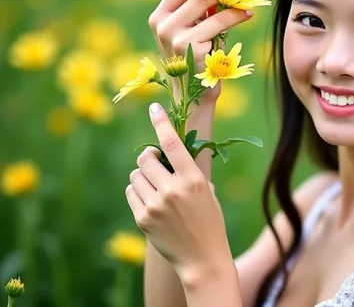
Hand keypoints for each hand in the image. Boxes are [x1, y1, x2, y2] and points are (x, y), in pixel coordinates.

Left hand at [125, 102, 232, 277]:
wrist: (202, 259)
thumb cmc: (209, 221)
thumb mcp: (207, 192)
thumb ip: (188, 172)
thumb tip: (167, 151)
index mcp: (194, 180)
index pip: (174, 144)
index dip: (161, 123)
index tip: (153, 108)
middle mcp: (173, 190)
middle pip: (145, 158)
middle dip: (147, 157)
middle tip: (154, 162)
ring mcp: (156, 205)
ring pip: (135, 175)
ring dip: (142, 176)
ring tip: (155, 187)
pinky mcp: (143, 218)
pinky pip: (131, 192)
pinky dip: (137, 191)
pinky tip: (150, 201)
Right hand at [148, 0, 253, 102]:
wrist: (193, 96)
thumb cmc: (196, 59)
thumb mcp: (191, 31)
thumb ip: (199, 10)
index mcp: (159, 17)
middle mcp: (163, 25)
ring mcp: (176, 37)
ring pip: (209, 5)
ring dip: (232, 2)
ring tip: (247, 1)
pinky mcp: (193, 47)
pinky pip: (220, 23)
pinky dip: (236, 17)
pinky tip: (247, 15)